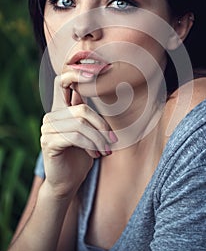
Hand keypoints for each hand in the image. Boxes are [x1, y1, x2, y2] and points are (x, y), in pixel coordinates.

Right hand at [40, 70, 115, 198]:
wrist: (68, 181)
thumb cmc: (81, 154)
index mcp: (61, 108)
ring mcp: (48, 127)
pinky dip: (91, 145)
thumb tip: (103, 87)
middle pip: (82, 109)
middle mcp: (52, 114)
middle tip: (113, 142)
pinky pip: (75, 136)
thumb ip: (89, 114)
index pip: (62, 81)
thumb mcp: (89, 131)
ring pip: (81, 124)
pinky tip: (95, 155)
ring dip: (99, 139)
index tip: (99, 69)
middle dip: (102, 126)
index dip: (77, 72)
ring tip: (106, 151)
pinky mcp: (48, 141)